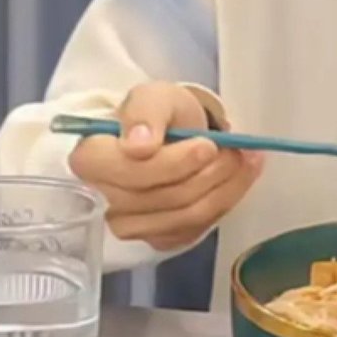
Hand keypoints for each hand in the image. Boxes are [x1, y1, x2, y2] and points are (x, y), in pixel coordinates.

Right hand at [68, 82, 263, 251]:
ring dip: (225, 187)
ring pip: (186, 215)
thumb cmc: (158, 117)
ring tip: (245, 160)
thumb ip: (145, 112)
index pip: (131, 173)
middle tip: (238, 149)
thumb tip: (138, 144)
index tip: (208, 145)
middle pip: (165, 197)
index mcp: (91, 161)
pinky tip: (237, 180)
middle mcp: (103, 200)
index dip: (173, 163)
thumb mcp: (154, 97)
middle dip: (210, 172)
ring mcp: (130, 226)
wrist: (174, 136)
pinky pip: (197, 227)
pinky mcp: (158, 239)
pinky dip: (224, 202)